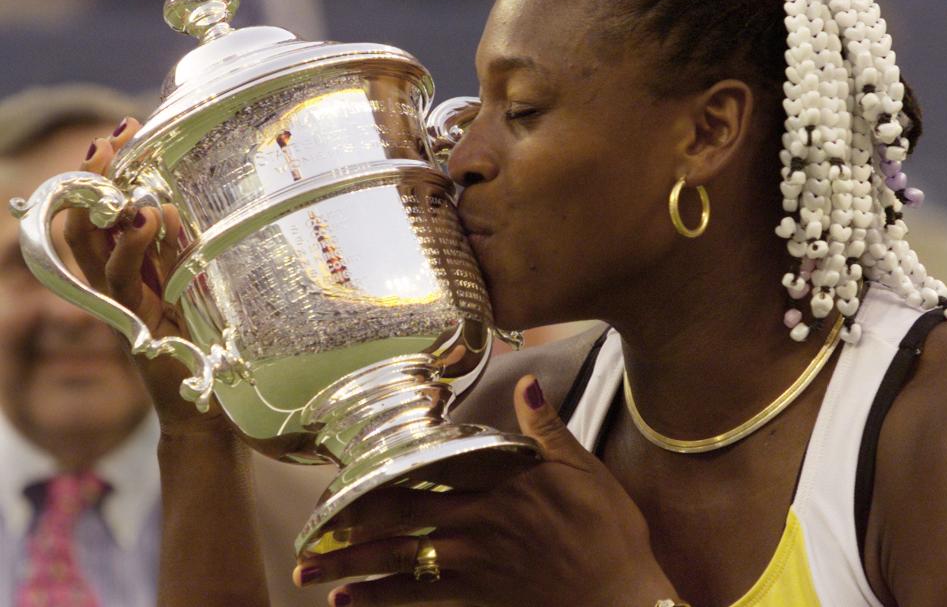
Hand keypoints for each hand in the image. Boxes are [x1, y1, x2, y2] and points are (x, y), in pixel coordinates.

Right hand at [63, 117, 228, 434]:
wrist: (205, 410)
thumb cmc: (205, 346)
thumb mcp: (195, 285)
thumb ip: (180, 250)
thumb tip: (174, 204)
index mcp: (128, 272)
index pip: (99, 212)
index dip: (102, 172)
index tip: (124, 131)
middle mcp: (115, 287)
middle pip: (84, 222)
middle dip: (94, 176)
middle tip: (116, 136)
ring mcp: (120, 307)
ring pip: (93, 249)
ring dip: (109, 206)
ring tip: (131, 177)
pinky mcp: (135, 327)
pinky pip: (123, 282)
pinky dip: (135, 247)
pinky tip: (152, 219)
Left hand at [294, 374, 679, 606]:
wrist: (621, 597)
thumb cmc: (606, 532)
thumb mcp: (584, 469)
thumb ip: (547, 428)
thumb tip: (525, 381)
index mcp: (498, 481)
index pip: (427, 468)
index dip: (382, 470)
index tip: (343, 471)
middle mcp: (475, 518)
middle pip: (398, 513)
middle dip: (347, 520)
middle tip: (304, 529)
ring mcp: (472, 560)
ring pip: (398, 557)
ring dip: (349, 563)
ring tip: (306, 568)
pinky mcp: (476, 595)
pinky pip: (419, 598)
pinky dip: (380, 599)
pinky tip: (348, 602)